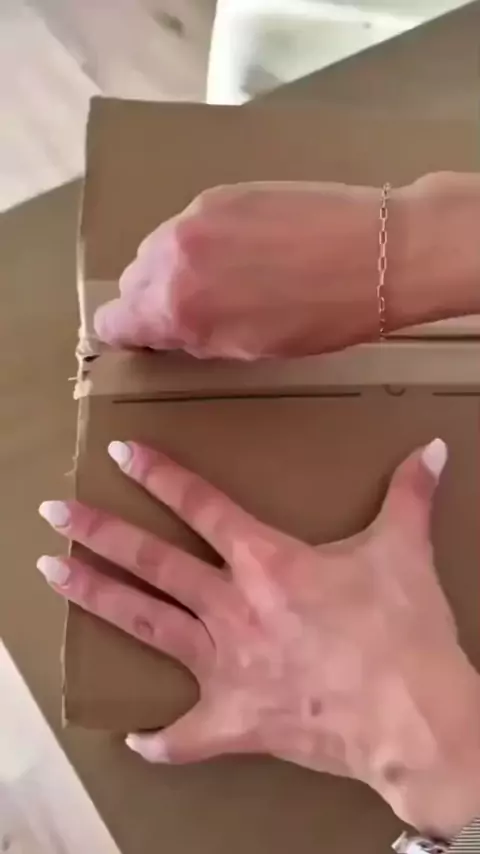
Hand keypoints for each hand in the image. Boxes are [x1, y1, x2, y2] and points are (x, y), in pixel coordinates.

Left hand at [37, 438, 479, 836]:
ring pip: (148, 624)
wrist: (412, 720)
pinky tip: (138, 740)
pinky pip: (188, 736)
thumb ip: (410, 495)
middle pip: (152, 562)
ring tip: (55, 575)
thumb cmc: (403, 633)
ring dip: (99, 598)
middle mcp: (233, 607)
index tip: (120, 453)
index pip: (201, 505)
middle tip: (55, 514)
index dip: (159, 474)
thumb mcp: (405, 552)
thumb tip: (432, 449)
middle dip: (99, 533)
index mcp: (266, 562)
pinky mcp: (235, 720)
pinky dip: (164, 742)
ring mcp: (227, 665)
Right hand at [93, 174, 479, 359]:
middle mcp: (172, 257)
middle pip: (132, 280)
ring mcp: (194, 216)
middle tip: (200, 309)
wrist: (377, 253)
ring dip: (179, 265)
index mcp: (177, 308)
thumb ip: (196, 337)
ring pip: (159, 248)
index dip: (130, 333)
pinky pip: (190, 223)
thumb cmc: (323, 318)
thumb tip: (169, 329)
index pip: (113, 321)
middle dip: (155, 299)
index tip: (151, 337)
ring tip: (230, 276)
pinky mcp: (220, 191)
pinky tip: (249, 248)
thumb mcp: (250, 349)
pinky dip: (206, 239)